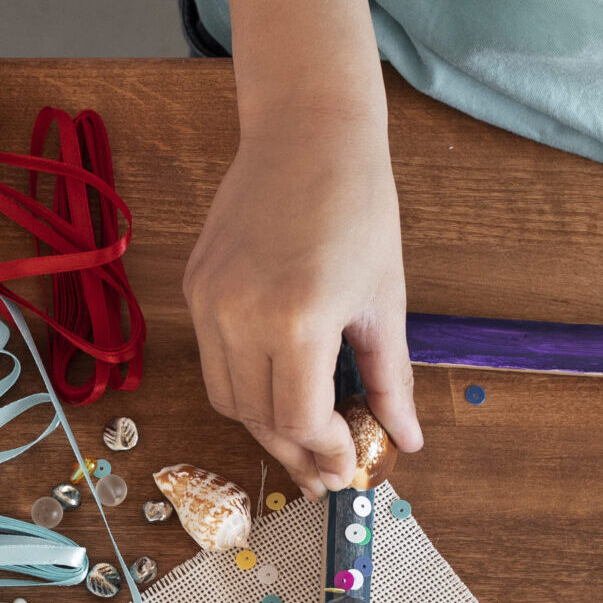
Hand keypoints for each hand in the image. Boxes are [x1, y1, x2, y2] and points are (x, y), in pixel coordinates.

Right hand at [184, 118, 421, 497]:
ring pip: (226, 397)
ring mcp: (210, 302)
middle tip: (326, 470)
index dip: (326, 452)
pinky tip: (276, 383)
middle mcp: (240, 315)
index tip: (349, 466)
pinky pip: (213, 359)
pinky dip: (243, 383)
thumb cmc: (358, 206)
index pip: (298, 420)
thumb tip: (407, 440)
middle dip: (295, 451)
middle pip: (256, 419)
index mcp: (297, 319)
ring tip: (302, 434)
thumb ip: (391, 379)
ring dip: (263, 424)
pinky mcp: (195, 287)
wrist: (307, 133)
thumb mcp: (386, 301)